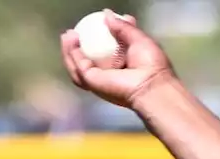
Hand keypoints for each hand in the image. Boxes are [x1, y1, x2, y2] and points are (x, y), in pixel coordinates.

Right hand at [60, 10, 175, 109]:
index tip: (89, 27)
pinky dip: (71, 53)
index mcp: (121, 66)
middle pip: (85, 62)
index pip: (102, 54)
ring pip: (76, 66)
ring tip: (68, 35)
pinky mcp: (92, 82)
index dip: (93, 41)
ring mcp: (99, 81)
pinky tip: (71, 40)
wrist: (152, 83)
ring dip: (69, 50)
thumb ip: (123, 27)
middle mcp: (108, 75)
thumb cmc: (152, 64)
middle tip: (71, 33)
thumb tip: (107, 14)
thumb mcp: (138, 39)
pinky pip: (77, 66)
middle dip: (74, 49)